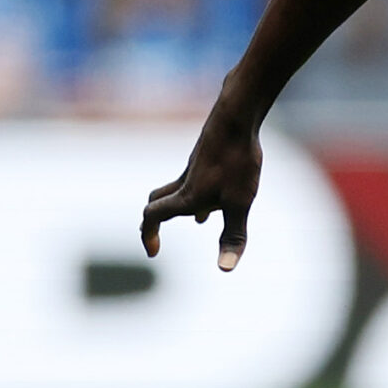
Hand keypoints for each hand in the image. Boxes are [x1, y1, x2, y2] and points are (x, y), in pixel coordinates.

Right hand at [140, 91, 264, 269]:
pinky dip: (201, 190)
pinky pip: (197, 176)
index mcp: (185, 197)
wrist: (238, 118)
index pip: (153, 217)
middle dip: (154, 221)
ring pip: (177, 188)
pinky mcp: (208, 155)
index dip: (148, 235)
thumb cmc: (237, 162)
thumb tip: (225, 269)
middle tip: (157, 235)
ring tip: (200, 219)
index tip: (154, 251)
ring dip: (180, 205)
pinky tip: (223, 191)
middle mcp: (184, 181)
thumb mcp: (239, 203)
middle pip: (156, 202)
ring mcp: (195, 166)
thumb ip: (233, 236)